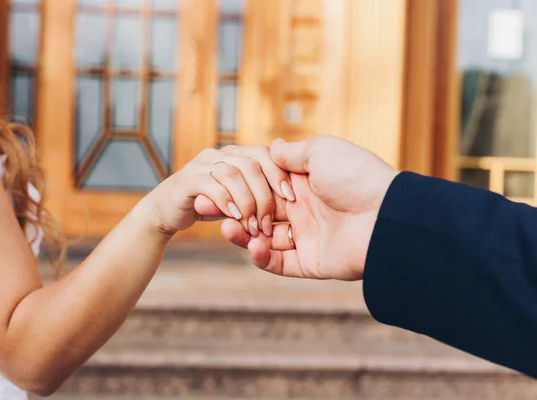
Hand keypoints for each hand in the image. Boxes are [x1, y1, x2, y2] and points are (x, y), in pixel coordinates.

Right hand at [147, 145, 294, 236]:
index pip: (266, 155)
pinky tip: (233, 217)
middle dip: (264, 195)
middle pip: (252, 165)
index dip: (279, 174)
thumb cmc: (208, 205)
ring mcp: (204, 164)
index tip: (291, 198)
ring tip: (252, 227)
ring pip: (233, 174)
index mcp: (240, 155)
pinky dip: (226, 201)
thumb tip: (285, 180)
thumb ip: (259, 188)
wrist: (164, 213)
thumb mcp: (239, 196)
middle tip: (268, 223)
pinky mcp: (187, 180)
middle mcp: (224, 154)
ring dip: (246, 202)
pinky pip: (211, 185)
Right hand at [221, 136, 398, 280]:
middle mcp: (305, 211)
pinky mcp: (311, 263)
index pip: (264, 187)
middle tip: (207, 208)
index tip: (216, 185)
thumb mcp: (322, 151)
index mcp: (306, 185)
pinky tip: (251, 245)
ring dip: (243, 234)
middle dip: (234, 212)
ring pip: (265, 239)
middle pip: (260, 213)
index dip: (241, 188)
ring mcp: (308, 239)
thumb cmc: (356, 176)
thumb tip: (271, 147)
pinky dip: (261, 257)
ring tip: (227, 227)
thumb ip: (292, 152)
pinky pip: (279, 263)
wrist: (386, 215)